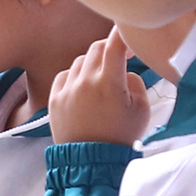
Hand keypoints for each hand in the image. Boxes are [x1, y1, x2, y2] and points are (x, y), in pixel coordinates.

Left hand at [48, 30, 150, 144]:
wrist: (91, 163)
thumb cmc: (120, 137)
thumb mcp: (142, 110)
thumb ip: (136, 82)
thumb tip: (124, 70)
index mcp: (109, 82)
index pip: (115, 43)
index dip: (124, 33)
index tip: (131, 37)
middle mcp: (85, 81)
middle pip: (96, 48)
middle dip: (109, 49)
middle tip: (118, 60)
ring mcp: (67, 89)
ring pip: (80, 61)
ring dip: (92, 64)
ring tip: (101, 81)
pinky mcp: (54, 99)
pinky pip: (64, 75)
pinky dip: (75, 76)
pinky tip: (83, 88)